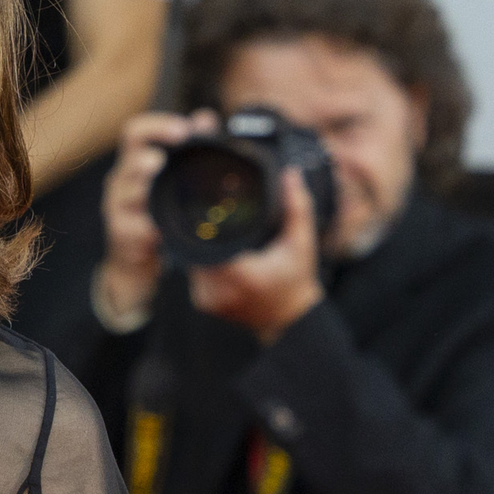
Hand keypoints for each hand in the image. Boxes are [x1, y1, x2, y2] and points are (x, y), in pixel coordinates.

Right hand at [93, 110, 192, 326]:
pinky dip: (149, 228)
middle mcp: (122, 179)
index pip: (136, 132)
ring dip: (143, 193)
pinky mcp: (121, 233)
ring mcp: (118, 207)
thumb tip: (205, 116)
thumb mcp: (169, 177)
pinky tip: (161, 231)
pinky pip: (133, 228)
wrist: (135, 258)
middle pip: (129, 159)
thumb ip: (188, 145)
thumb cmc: (154, 211)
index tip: (182, 130)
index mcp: (135, 160)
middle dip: (143, 161)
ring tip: (157, 194)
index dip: (156, 126)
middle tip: (160, 161)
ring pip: (127, 193)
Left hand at [188, 161, 326, 344]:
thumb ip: (297, 207)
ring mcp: (208, 299)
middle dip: (204, 235)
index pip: (207, 240)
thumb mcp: (301, 242)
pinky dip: (203, 265)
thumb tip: (291, 173)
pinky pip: (194, 276)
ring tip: (217, 238)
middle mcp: (219, 289)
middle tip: (214, 220)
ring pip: (191, 262)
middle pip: (196, 249)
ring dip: (202, 250)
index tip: (212, 210)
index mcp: (240, 274)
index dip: (206, 224)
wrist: (290, 320)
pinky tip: (218, 257)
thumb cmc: (297, 279)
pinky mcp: (203, 304)